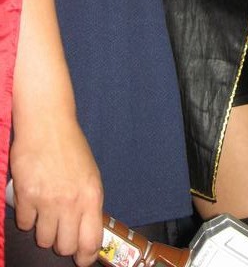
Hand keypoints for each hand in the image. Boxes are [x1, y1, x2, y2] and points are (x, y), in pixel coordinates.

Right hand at [10, 113, 102, 265]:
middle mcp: (71, 202)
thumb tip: (86, 232)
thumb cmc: (71, 148)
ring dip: (44, 231)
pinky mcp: (26, 196)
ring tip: (46, 213)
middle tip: (60, 231)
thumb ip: (88, 204)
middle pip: (65, 247)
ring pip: (44, 239)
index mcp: (92, 196)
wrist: (48, 125)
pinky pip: (25, 224)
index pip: (91, 242)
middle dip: (62, 244)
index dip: (86, 257)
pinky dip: (28, 218)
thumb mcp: (90, 176)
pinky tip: (33, 203)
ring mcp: (47, 200)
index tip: (82, 258)